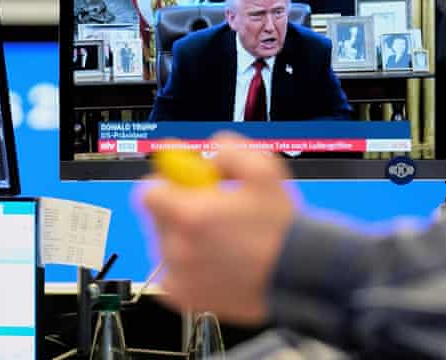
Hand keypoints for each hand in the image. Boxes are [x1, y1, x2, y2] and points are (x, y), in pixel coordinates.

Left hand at [140, 132, 296, 324]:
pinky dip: (187, 264)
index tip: (182, 182)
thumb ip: (230, 150)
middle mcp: (178, 248)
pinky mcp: (186, 297)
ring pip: (166, 244)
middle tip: (209, 208)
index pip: (147, 192)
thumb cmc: (282, 228)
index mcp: (189, 216)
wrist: (298, 276)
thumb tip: (213, 148)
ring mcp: (180, 276)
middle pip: (156, 217)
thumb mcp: (264, 170)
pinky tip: (215, 259)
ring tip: (221, 237)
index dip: (165, 182)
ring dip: (184, 236)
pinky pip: (173, 273)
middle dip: (177, 207)